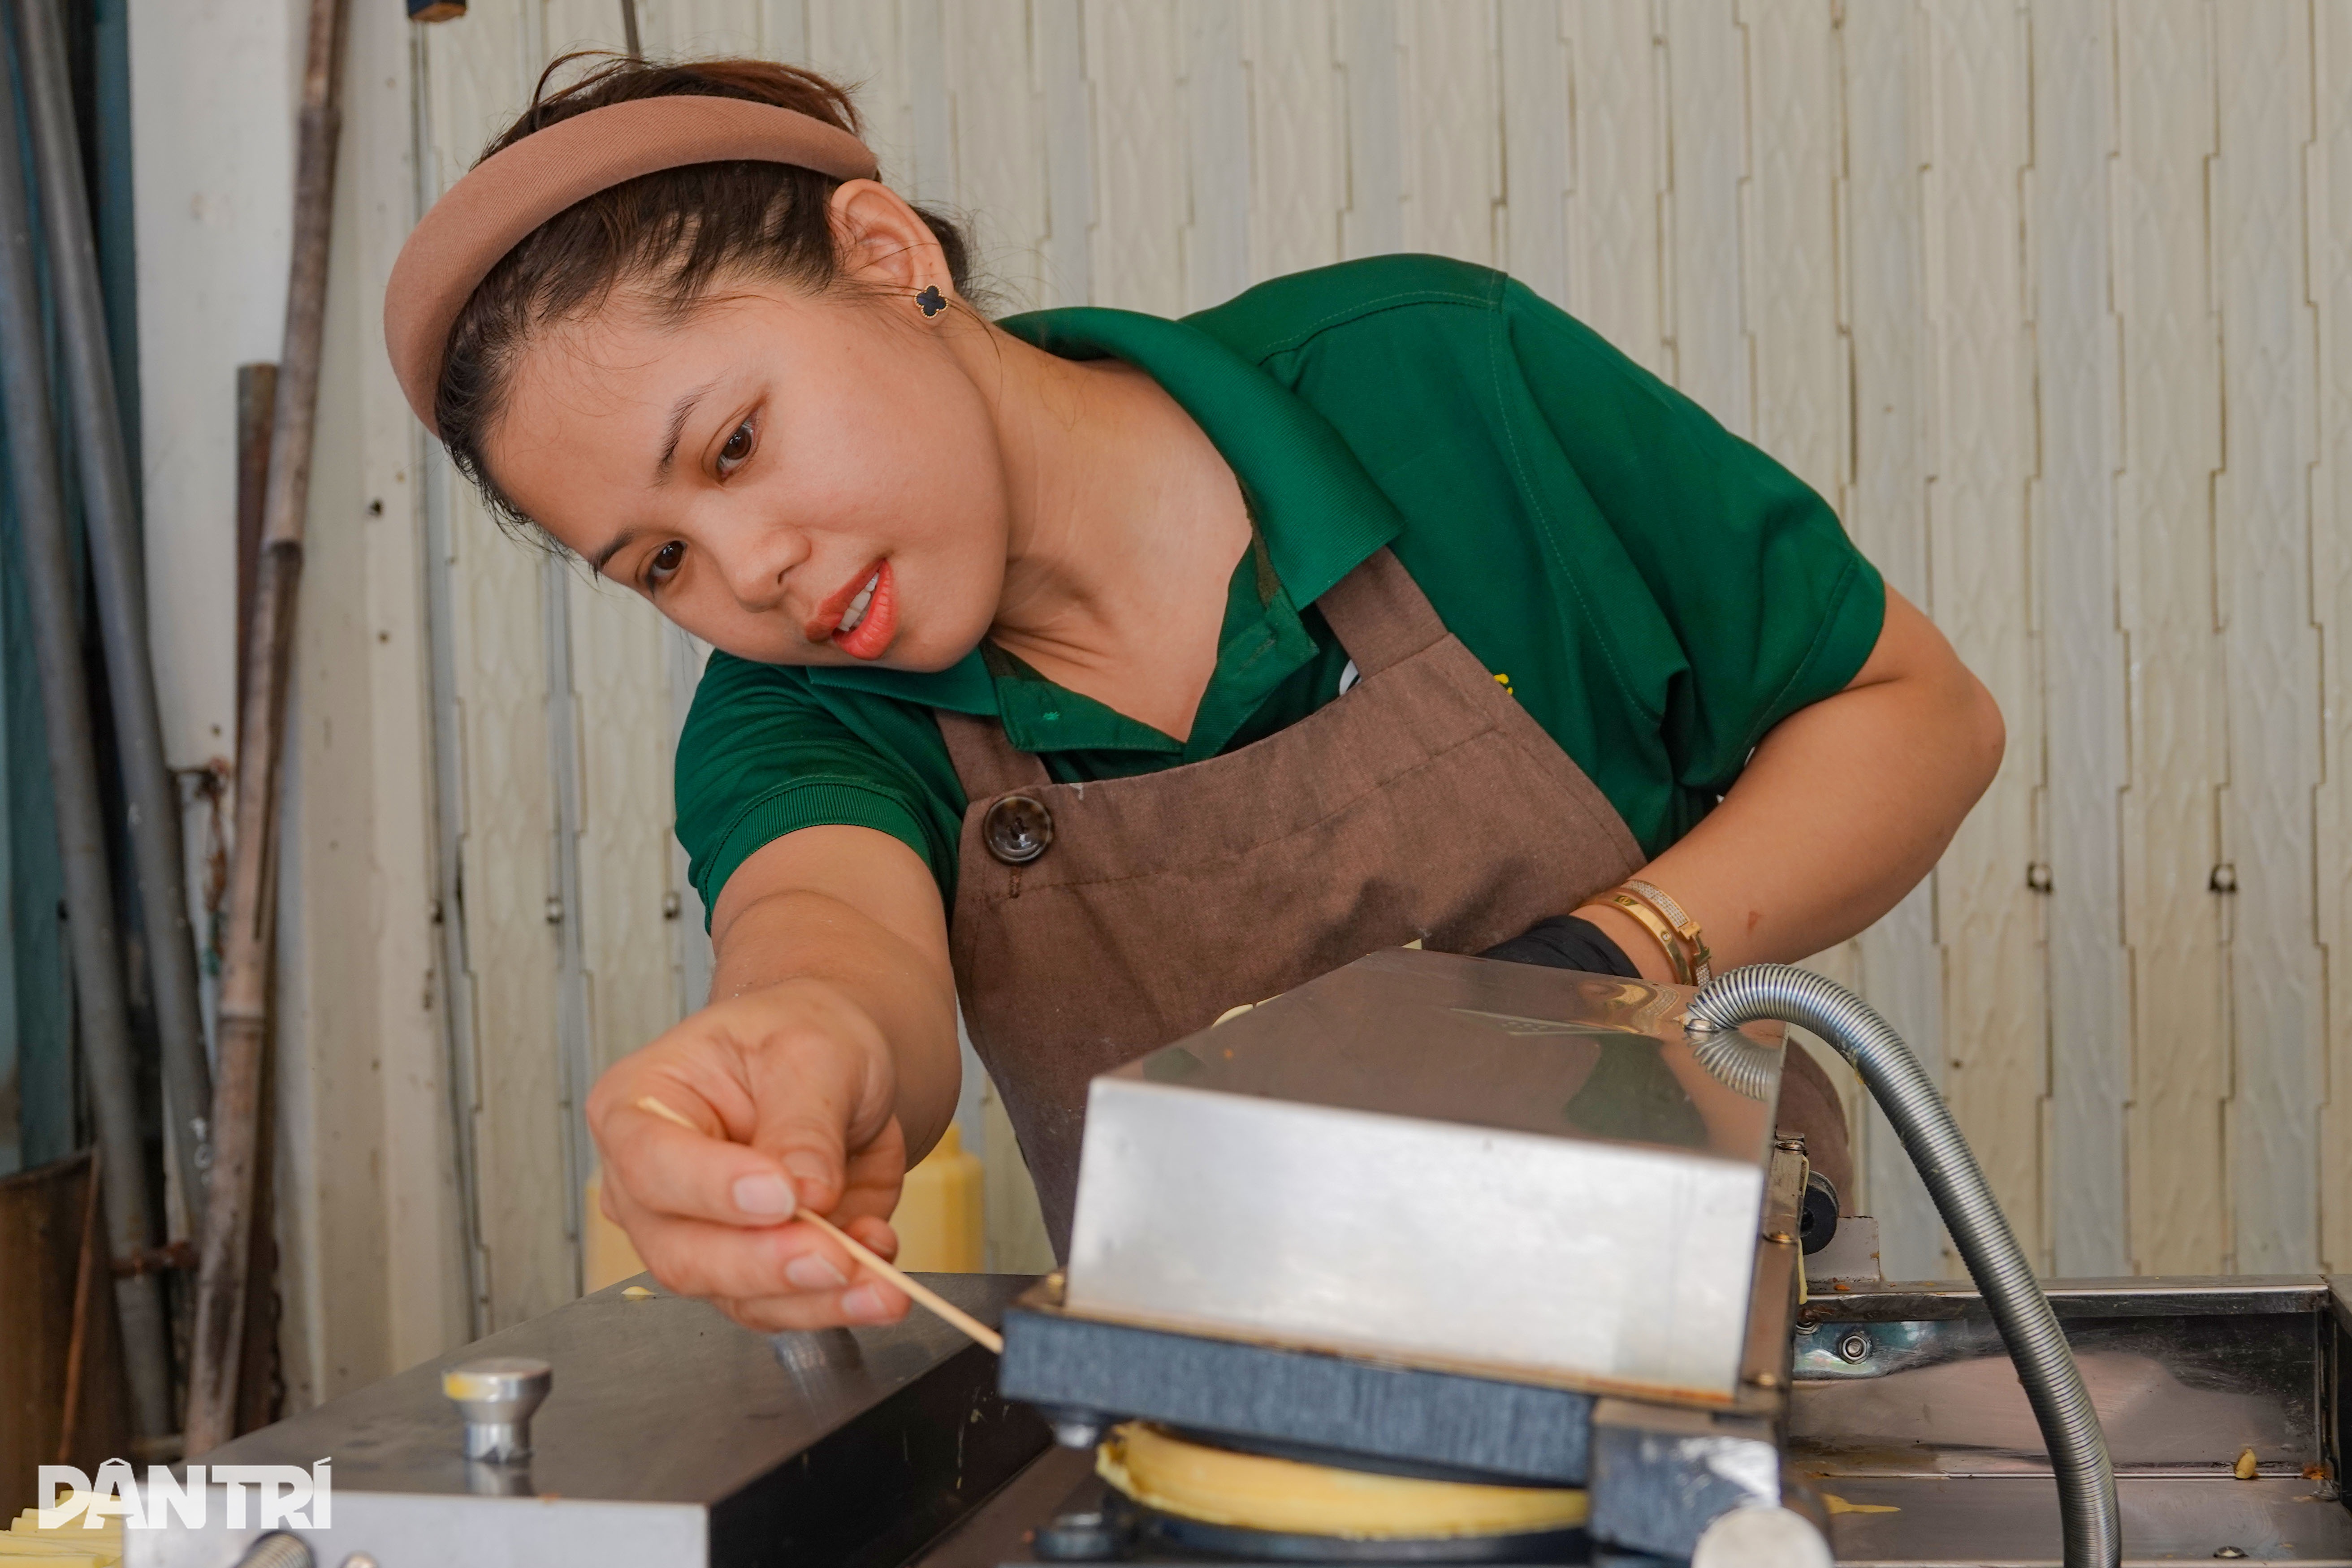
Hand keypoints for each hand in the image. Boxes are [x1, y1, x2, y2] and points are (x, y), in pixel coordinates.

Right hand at [586, 976, 913, 1332]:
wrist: (836, 1065)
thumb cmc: (799, 1038)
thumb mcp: (812, 1051)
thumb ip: (805, 1122)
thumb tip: (810, 1192)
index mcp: (638, 1107)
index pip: (653, 1163)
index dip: (711, 1189)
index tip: (780, 1195)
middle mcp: (650, 1187)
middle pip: (683, 1252)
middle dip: (766, 1264)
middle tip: (836, 1257)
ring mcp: (696, 1237)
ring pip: (736, 1296)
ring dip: (815, 1298)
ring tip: (881, 1285)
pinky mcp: (750, 1271)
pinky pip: (784, 1306)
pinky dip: (837, 1301)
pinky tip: (879, 1277)